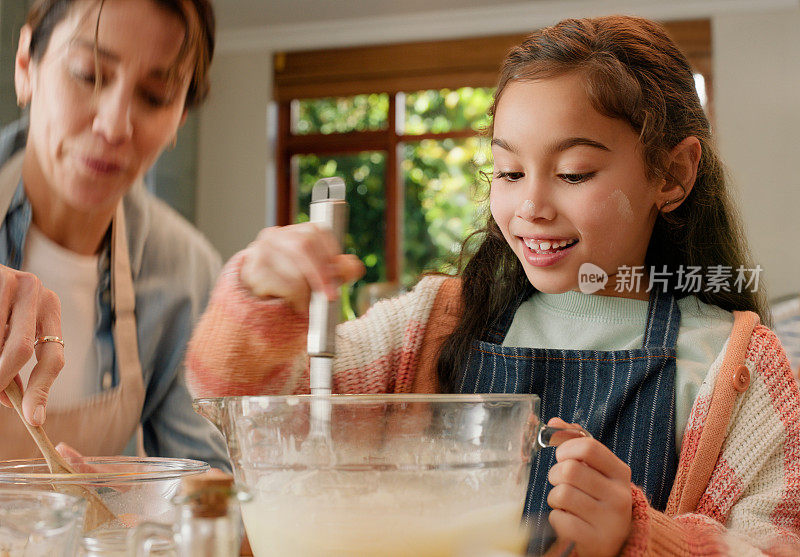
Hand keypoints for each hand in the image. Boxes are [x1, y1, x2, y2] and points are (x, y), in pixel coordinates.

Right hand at [0, 267, 62, 426]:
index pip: (54, 358)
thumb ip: (14, 362)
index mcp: (50, 308)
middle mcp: (37, 293)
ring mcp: (11, 282)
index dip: (42, 391)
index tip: (33, 420)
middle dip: (1, 380)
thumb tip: (14, 404)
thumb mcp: (10, 329)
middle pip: (21, 352)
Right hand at [240, 223, 363, 312]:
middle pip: (304, 246)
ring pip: (294, 268)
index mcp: (294, 232)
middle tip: (331, 295)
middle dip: (322, 273)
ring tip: (307, 302)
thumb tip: (356, 267)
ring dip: (306, 291)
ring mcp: (261, 251)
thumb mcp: (319, 276)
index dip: (331, 253)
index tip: (340, 274)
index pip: (317, 232)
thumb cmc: (291, 284)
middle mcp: (275, 236)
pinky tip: (291, 303)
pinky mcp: (253, 271)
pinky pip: (283, 285)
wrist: (257, 302)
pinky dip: (294, 298)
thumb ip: (339, 270)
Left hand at [546, 418, 631, 556]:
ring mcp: (609, 520)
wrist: (617, 540)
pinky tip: (569, 520)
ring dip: (555, 497)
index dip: (566, 448)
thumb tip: (552, 422)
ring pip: (561, 494)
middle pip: (570, 470)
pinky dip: (557, 518)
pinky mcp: (595, 540)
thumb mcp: (595, 469)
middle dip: (555, 475)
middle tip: (561, 482)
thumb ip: (575, 443)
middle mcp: (619, 495)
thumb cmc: (599, 496)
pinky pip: (559, 520)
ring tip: (566, 503)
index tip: (562, 456)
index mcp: (620, 472)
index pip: (589, 447)